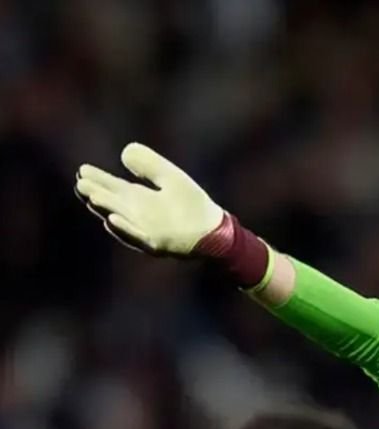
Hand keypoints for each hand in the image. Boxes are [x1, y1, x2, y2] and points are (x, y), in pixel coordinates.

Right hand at [75, 142, 224, 256]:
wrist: (214, 230)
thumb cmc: (192, 205)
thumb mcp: (170, 178)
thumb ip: (150, 165)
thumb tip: (125, 151)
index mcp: (140, 200)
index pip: (114, 188)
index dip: (98, 180)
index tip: (82, 170)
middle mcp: (138, 215)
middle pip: (113, 203)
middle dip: (97, 194)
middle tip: (81, 184)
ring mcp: (145, 231)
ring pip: (121, 219)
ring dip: (107, 209)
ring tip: (93, 197)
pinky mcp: (157, 244)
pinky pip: (138, 237)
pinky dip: (125, 229)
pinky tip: (112, 219)